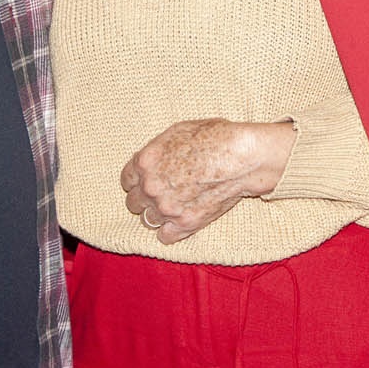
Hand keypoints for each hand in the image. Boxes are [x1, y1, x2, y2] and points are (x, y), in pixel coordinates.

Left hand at [120, 118, 295, 244]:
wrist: (242, 157)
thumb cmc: (215, 137)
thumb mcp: (178, 131)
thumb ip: (157, 150)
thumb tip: (151, 160)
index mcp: (146, 161)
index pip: (126, 179)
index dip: (138, 179)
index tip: (147, 181)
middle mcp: (151, 187)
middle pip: (133, 202)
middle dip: (145, 198)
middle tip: (162, 194)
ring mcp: (167, 208)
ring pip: (148, 220)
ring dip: (157, 214)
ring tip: (173, 206)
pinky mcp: (185, 224)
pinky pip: (164, 236)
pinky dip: (170, 231)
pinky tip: (179, 221)